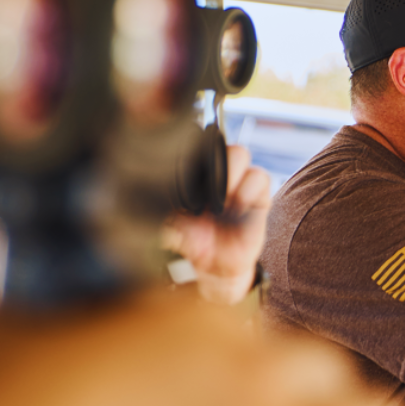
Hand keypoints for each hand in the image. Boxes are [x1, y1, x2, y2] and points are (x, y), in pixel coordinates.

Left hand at [161, 145, 269, 303]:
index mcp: (192, 173)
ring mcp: (238, 181)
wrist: (215, 266)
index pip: (192, 143)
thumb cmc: (191, 240)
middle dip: (210, 160)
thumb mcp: (169, 225)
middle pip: (217, 139)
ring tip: (221, 199)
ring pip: (240, 153)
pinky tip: (237, 208)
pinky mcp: (258, 195)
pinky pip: (259, 177)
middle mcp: (215, 172)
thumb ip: (159, 212)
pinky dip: (248, 191)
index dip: (190, 147)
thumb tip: (145, 204)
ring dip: (230, 175)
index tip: (181, 167)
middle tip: (204, 186)